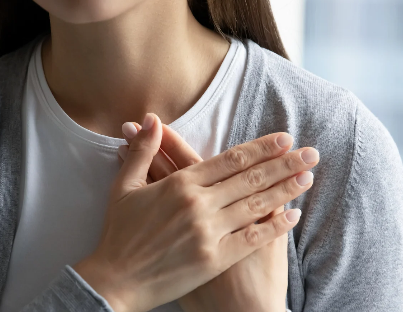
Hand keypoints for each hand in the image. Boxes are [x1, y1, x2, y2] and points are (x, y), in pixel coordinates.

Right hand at [74, 113, 315, 311]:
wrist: (116, 281)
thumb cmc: (119, 234)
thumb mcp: (124, 187)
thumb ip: (142, 151)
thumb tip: (150, 119)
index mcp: (179, 185)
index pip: (229, 160)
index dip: (260, 148)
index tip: (283, 139)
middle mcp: (198, 205)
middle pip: (250, 178)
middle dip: (283, 163)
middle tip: (310, 153)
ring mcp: (209, 233)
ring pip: (256, 205)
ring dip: (285, 189)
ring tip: (308, 176)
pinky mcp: (215, 259)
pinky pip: (252, 238)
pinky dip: (275, 225)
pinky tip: (293, 215)